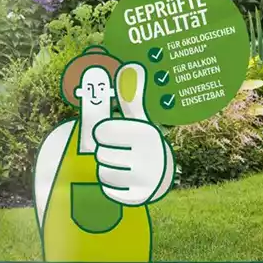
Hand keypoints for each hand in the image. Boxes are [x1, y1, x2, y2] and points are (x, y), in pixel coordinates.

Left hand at [93, 62, 172, 206]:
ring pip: (103, 173)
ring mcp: (145, 177)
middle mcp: (148, 153)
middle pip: (101, 153)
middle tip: (120, 151)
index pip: (102, 131)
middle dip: (106, 152)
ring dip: (107, 170)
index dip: (103, 133)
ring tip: (122, 165)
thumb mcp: (138, 118)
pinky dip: (112, 187)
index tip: (114, 134)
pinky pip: (109, 191)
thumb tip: (130, 66)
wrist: (160, 175)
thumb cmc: (141, 142)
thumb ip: (130, 95)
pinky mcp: (139, 196)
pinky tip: (124, 180)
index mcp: (145, 131)